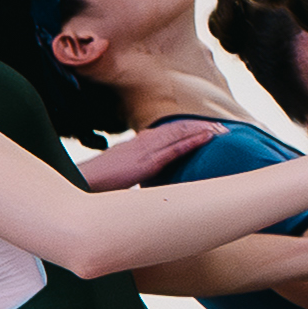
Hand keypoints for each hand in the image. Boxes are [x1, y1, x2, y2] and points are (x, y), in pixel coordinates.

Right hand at [77, 114, 228, 191]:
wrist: (85, 181)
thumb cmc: (102, 179)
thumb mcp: (124, 169)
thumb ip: (139, 165)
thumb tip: (151, 168)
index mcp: (140, 142)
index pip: (170, 130)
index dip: (190, 127)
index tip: (207, 128)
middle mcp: (145, 141)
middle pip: (179, 128)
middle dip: (201, 126)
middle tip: (222, 127)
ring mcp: (147, 150)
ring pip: (180, 133)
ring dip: (202, 130)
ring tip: (221, 130)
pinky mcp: (148, 162)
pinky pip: (175, 148)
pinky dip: (193, 141)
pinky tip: (207, 138)